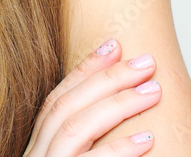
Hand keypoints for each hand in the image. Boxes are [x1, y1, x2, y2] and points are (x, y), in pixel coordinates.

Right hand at [23, 37, 161, 154]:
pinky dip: (119, 149)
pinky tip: (147, 139)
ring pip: (76, 126)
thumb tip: (118, 109)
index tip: (115, 45)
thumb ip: (89, 140)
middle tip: (147, 63)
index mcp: (39, 147)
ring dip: (118, 105)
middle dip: (108, 78)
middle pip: (67, 105)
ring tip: (154, 91)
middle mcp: (37, 154)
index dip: (85, 69)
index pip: (57, 98)